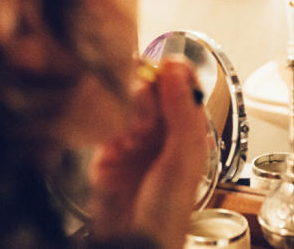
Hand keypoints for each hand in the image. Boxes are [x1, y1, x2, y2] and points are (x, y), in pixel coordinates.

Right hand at [89, 56, 209, 248]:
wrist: (136, 240)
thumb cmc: (170, 210)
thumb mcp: (183, 155)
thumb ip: (180, 109)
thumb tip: (176, 68)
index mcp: (187, 130)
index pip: (182, 87)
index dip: (175, 72)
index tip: (166, 63)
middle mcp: (160, 132)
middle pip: (151, 90)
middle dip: (148, 88)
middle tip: (144, 94)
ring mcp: (133, 140)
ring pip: (127, 102)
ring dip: (129, 108)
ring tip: (134, 129)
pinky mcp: (106, 151)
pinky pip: (105, 122)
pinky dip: (110, 123)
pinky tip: (118, 138)